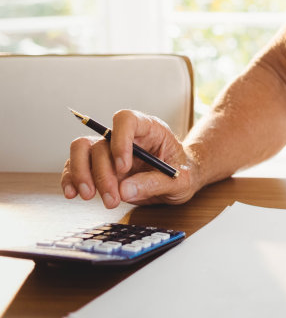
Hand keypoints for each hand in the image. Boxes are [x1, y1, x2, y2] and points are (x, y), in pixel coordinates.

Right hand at [61, 109, 198, 207]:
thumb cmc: (182, 174)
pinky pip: (76, 166)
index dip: (120, 139)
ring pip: (82, 150)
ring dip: (82, 174)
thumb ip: (157, 183)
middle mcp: (125, 136)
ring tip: (91, 197)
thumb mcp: (180, 181)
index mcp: (149, 129)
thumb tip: (125, 190)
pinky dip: (71, 179)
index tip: (123, 167)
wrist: (178, 182)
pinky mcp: (98, 166)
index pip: (127, 120)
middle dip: (103, 173)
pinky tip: (74, 194)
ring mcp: (109, 150)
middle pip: (102, 142)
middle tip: (112, 198)